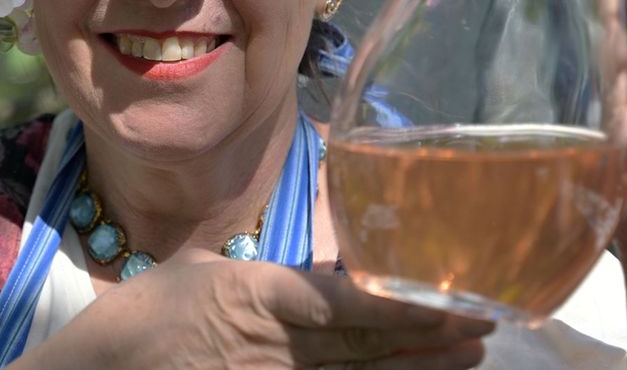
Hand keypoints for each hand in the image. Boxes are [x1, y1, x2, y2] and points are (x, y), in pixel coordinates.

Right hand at [13, 249, 492, 369]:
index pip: (349, 303)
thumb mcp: (198, 269)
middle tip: (487, 328)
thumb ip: (257, 270)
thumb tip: (306, 270)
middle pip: (368, 345)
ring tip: (467, 358)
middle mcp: (273, 345)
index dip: (407, 306)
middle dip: (431, 339)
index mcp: (257, 295)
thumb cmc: (140, 317)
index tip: (457, 302)